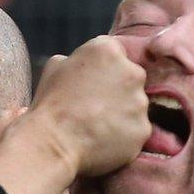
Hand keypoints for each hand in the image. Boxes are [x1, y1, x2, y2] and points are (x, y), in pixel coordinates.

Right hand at [22, 36, 148, 179]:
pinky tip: (104, 140)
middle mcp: (132, 72)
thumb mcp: (54, 67)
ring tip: (98, 127)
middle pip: (131, 78)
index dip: (103, 70)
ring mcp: (140, 103)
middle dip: (117, 90)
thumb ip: (75, 59)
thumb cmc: (50, 104)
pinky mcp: (143, 130)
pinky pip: (136, 131)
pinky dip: (124, 136)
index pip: (115, 54)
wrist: (53, 143)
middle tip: (95, 107)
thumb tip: (78, 64)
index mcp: (108, 51)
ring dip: (122, 114)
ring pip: (135, 106)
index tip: (91, 84)